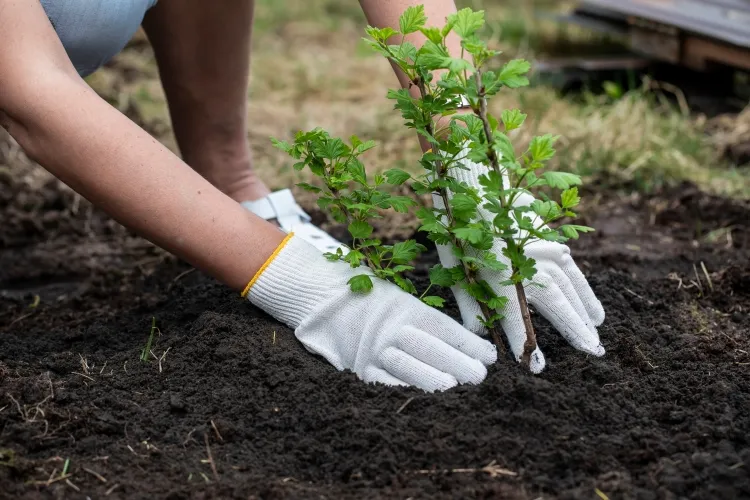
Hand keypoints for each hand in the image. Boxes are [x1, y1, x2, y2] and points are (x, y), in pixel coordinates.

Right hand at [245, 234, 497, 391]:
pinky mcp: (360, 368)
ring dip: (430, 379)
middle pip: (427, 346)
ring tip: (451, 389)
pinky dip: (401, 391)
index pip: (444, 328)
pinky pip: (382, 382)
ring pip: (404, 366)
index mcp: (408, 310)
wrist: (332, 304)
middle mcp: (391, 328)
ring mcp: (374, 349)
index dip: (467, 343)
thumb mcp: (411, 307)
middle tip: (478, 377)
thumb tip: (483, 352)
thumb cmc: (383, 309)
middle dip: (455, 361)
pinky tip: (420, 400)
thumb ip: (441, 329)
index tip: (490, 358)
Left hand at [434, 160, 605, 372]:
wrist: (469, 181)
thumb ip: (469, 305)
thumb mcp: (454, 270)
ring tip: (598, 333)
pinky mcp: (545, 236)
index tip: (536, 368)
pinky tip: (591, 303)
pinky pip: (570, 264)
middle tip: (594, 354)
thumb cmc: (456, 230)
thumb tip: (480, 337)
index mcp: (494, 274)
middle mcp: (521, 261)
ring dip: (585, 309)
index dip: (525, 344)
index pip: (514, 317)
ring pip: (569, 283)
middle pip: (555, 301)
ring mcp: (537, 247)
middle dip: (575, 329)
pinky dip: (583, 285)